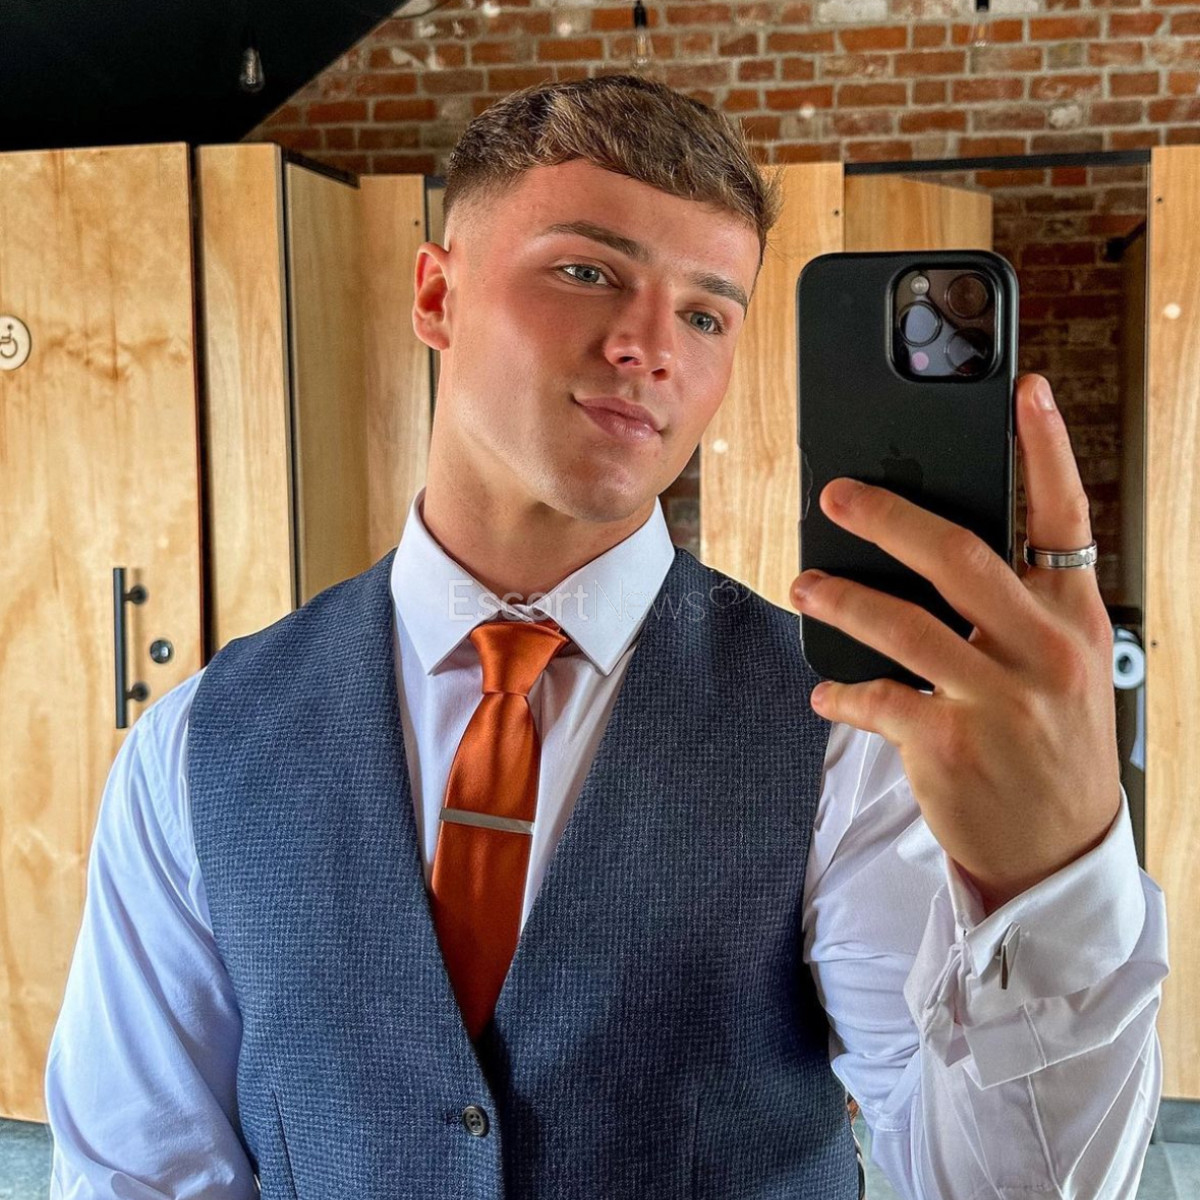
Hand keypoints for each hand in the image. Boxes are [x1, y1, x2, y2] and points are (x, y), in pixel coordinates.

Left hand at [789, 374, 1121, 913]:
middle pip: (958, 556)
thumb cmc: (1051, 744)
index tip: (1025, 390)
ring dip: (839, 598)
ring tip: (803, 585)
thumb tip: (932, 551)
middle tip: (834, 496)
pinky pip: (876, 700)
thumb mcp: (1061, 668)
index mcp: (1074, 618)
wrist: (1060, 851)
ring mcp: (998, 701)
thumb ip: (1016, 610)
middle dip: (886, 517)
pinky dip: (840, 692)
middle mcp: (1044, 652)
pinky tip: (825, 691)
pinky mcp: (950, 747)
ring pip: (901, 625)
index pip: (1065, 518)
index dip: (1046, 449)